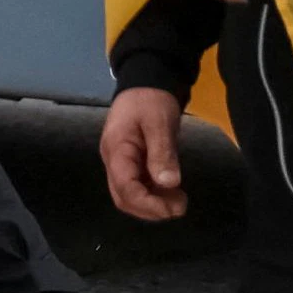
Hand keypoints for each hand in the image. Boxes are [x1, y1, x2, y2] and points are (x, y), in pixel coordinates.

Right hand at [101, 86, 189, 221]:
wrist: (145, 83)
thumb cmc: (150, 100)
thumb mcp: (159, 122)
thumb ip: (162, 153)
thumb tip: (169, 184)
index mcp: (116, 151)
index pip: (125, 188)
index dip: (148, 204)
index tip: (174, 208)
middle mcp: (113, 161)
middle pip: (123, 197)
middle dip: (150, 209)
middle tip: (179, 207)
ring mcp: (120, 163)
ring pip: (129, 196)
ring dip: (152, 204)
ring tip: (178, 200)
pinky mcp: (130, 163)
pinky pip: (137, 187)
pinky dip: (153, 195)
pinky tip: (171, 191)